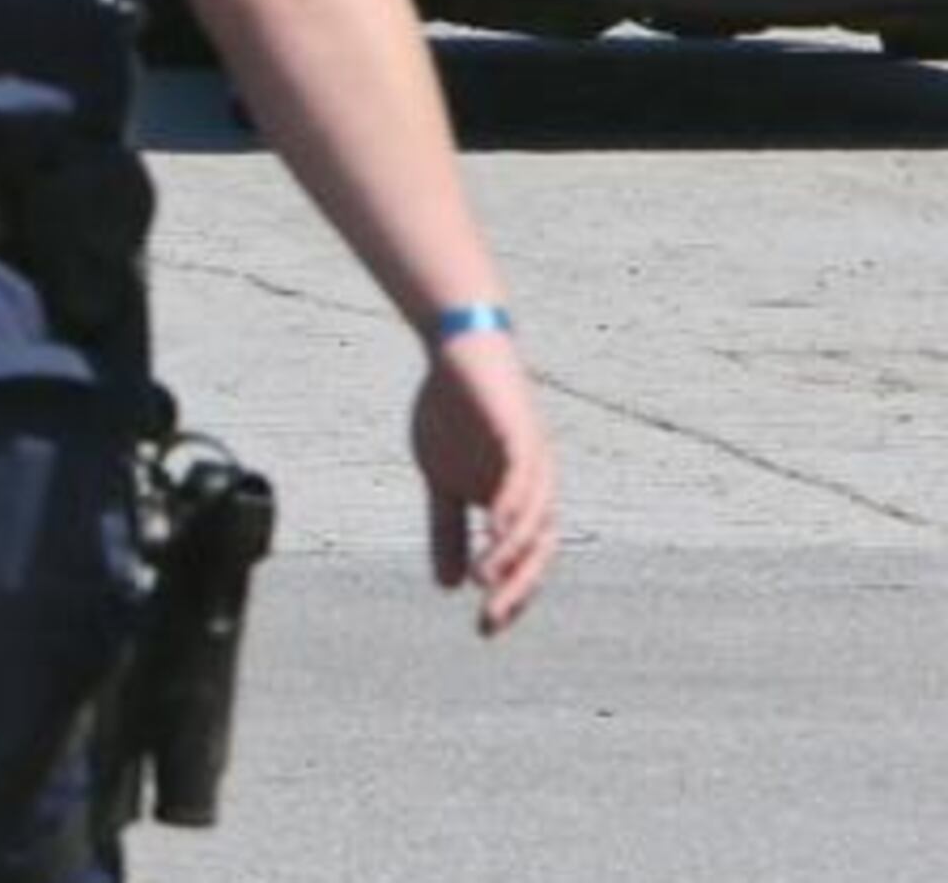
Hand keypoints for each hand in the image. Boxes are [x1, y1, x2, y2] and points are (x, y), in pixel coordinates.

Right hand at [411, 331, 557, 635]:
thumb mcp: (441, 478)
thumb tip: (447, 585)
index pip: (525, 559)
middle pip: (540, 548)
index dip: (510, 594)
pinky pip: (524, 479)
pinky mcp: (520, 434)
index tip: (484, 629)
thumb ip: (447, 529)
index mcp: (518, 498)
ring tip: (486, 583)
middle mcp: (535, 486)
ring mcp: (532, 460)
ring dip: (512, 554)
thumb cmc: (454, 411)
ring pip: (535, 520)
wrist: (456, 351)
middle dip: (516, 587)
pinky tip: (496, 529)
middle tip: (489, 621)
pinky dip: (512, 507)